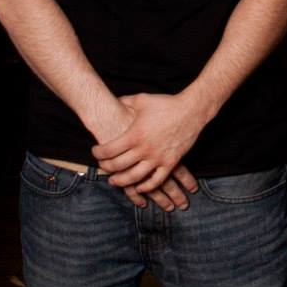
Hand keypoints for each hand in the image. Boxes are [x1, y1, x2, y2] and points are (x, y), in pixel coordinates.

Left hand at [92, 91, 209, 197]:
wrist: (191, 110)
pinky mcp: (170, 163)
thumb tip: (115, 101)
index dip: (98, 153)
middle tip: (102, 167)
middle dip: (106, 168)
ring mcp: (157, 158)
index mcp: (134, 135)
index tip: (95, 152)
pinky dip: (146, 187)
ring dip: (122, 181)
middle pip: (118, 165)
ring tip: (114, 181)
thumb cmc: (166, 104)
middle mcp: (144, 149)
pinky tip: (139, 187)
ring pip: (134, 177)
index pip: (109, 150)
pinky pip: (156, 180)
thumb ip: (125, 102)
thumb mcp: (142, 100)